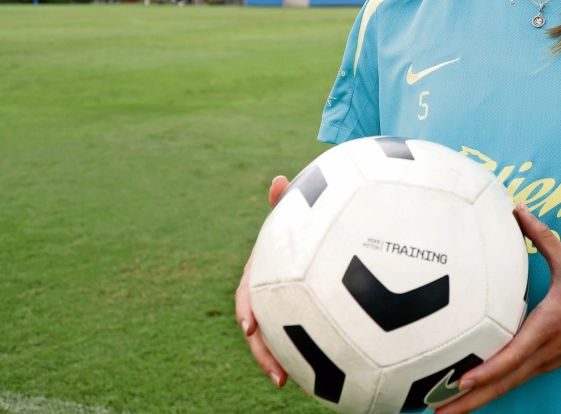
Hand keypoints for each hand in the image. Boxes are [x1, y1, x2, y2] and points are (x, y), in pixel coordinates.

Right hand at [236, 175, 290, 387]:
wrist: (308, 245)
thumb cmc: (297, 232)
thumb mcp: (290, 218)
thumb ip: (284, 204)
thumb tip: (279, 180)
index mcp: (259, 274)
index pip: (247, 294)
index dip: (246, 310)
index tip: (250, 325)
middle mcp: (265, 296)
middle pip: (256, 328)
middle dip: (261, 350)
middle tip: (276, 371)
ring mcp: (278, 310)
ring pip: (272, 339)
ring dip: (274, 361)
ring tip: (286, 381)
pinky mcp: (294, 319)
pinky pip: (291, 341)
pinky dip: (296, 358)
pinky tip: (314, 377)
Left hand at [435, 204, 560, 413]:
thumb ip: (541, 236)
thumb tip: (518, 209)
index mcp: (546, 328)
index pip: (514, 355)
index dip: (488, 370)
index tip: (461, 380)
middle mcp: (542, 352)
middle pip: (502, 385)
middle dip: (469, 401)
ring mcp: (543, 363)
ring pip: (505, 388)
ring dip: (475, 403)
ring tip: (440, 413)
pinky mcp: (542, 364)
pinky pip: (512, 382)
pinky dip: (488, 392)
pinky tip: (466, 397)